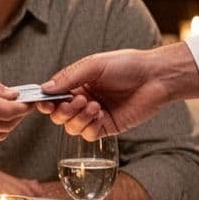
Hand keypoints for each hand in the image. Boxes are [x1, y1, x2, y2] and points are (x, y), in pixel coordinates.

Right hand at [38, 44, 198, 138]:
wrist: (155, 77)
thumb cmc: (126, 65)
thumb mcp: (94, 65)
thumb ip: (69, 78)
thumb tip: (45, 89)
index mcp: (78, 83)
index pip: (54, 96)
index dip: (46, 101)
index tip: (43, 103)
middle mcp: (84, 100)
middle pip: (59, 115)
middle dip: (62, 111)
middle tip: (77, 101)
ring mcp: (95, 115)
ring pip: (71, 127)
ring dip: (78, 118)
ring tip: (94, 105)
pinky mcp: (108, 127)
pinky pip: (88, 134)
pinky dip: (89, 126)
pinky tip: (100, 113)